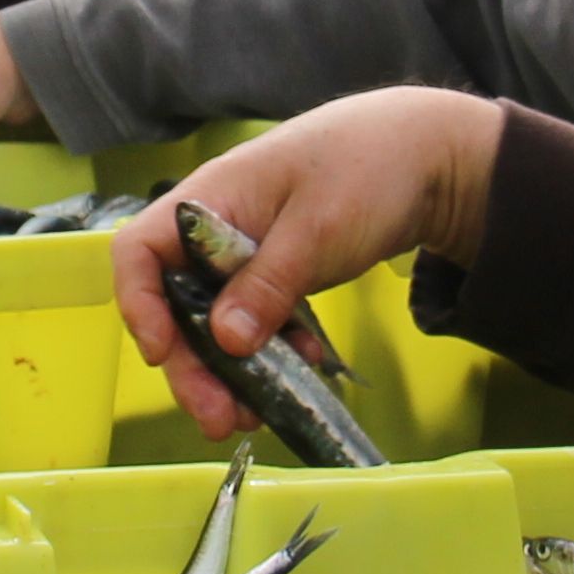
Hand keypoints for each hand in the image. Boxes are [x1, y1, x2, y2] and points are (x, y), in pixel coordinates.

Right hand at [111, 90, 505, 435]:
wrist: (434, 156)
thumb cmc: (367, 168)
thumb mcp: (316, 229)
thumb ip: (268, 284)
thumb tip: (226, 343)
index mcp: (209, 200)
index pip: (140, 251)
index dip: (139, 304)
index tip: (160, 353)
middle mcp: (216, 230)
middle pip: (175, 303)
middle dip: (191, 365)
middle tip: (217, 417)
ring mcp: (247, 253)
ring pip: (216, 321)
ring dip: (229, 372)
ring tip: (253, 416)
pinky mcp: (278, 273)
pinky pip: (258, 320)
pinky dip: (273, 352)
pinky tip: (303, 369)